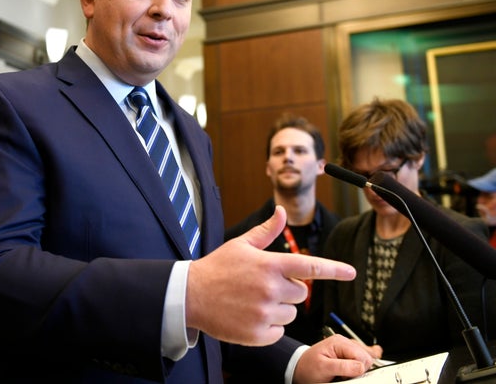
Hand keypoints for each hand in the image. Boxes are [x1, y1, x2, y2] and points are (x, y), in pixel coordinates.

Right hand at [185, 206, 356, 345]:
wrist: (191, 295)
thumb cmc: (218, 268)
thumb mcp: (241, 245)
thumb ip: (267, 232)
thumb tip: (282, 211)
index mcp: (269, 265)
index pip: (309, 266)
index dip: (334, 269)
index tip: (352, 272)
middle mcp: (270, 288)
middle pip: (301, 293)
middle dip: (289, 289)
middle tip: (264, 286)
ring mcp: (265, 312)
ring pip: (291, 313)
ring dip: (279, 308)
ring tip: (253, 301)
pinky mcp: (258, 333)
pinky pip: (279, 331)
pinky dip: (269, 326)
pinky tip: (250, 315)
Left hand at [294, 334, 372, 383]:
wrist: (301, 368)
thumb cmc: (309, 367)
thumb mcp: (323, 368)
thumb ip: (342, 366)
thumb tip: (360, 367)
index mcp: (339, 342)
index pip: (362, 355)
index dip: (358, 368)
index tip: (346, 375)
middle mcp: (345, 342)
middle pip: (367, 356)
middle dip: (360, 368)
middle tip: (346, 374)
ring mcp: (347, 347)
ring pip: (368, 356)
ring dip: (362, 366)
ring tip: (348, 372)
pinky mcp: (349, 353)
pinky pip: (364, 356)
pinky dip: (363, 363)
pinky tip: (359, 368)